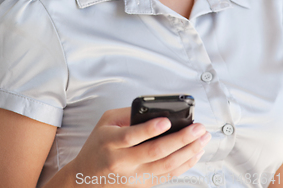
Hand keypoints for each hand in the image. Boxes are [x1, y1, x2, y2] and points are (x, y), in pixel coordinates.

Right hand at [67, 107, 210, 187]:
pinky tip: (194, 154)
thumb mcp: (105, 122)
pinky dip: (184, 165)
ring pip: (165, 166)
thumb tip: (153, 108)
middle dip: (181, 139)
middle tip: (197, 128)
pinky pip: (167, 175)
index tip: (167, 120)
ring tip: (202, 139)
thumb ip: (127, 114)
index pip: (132, 136)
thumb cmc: (98, 145)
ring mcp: (134, 176)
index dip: (150, 129)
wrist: (86, 177)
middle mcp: (123, 161)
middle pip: (155, 152)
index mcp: (111, 142)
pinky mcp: (143, 184)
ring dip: (188, 152)